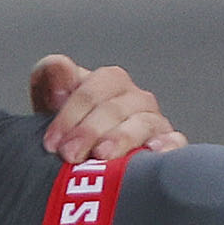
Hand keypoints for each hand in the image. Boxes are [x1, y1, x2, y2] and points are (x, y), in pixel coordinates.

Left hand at [29, 53, 186, 162]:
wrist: (80, 156)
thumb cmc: (67, 127)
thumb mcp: (50, 98)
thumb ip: (51, 75)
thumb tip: (62, 68)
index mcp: (107, 81)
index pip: (91, 91)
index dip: (70, 115)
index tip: (52, 142)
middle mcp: (133, 98)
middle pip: (114, 108)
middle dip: (88, 131)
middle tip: (69, 155)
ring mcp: (152, 120)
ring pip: (141, 123)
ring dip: (120, 138)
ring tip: (101, 155)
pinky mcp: (167, 143)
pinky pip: (174, 141)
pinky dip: (166, 145)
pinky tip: (153, 152)